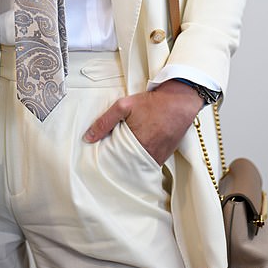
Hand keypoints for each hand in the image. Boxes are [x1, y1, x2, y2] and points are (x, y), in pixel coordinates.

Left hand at [83, 80, 203, 164]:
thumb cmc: (152, 103)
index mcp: (136, 143)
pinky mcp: (165, 155)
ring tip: (123, 155)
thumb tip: (88, 137)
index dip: (108, 159)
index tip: (102, 157)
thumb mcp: (124, 105)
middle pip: (127, 165)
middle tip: (111, 157)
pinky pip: (150, 163)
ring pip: (139, 166)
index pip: (115, 160)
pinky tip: (137, 153)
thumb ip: (104, 121)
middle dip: (118, 162)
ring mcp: (158, 156)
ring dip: (130, 162)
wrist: (179, 101)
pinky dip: (143, 160)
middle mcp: (148, 153)